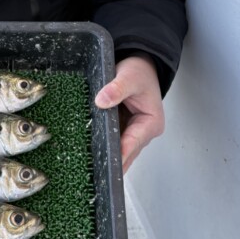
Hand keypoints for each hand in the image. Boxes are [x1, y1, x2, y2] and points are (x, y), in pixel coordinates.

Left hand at [94, 55, 163, 173]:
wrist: (140, 67)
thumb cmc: (140, 72)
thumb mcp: (129, 77)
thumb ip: (117, 88)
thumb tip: (102, 100)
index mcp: (151, 124)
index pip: (132, 143)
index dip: (119, 154)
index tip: (107, 164)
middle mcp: (144, 133)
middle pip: (126, 153)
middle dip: (110, 160)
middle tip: (92, 172)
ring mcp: (133, 134)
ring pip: (119, 151)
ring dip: (105, 155)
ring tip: (88, 166)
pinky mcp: (123, 132)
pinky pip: (113, 143)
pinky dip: (103, 145)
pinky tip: (89, 151)